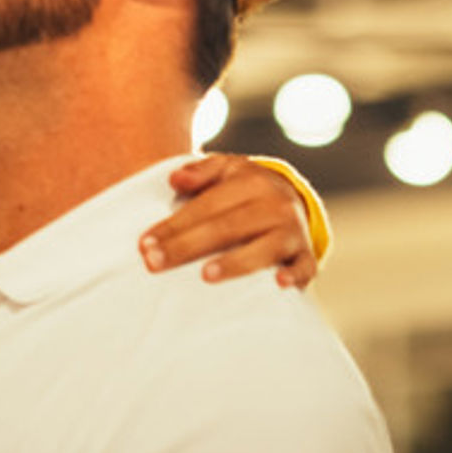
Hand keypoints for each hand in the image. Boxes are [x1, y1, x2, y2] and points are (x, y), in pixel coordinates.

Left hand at [138, 154, 317, 288]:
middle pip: (226, 228)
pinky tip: (279, 284)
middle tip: (154, 264)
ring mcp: (293, 231)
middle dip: (186, 247)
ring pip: (263, 248)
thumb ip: (200, 171)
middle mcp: (274, 205)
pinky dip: (295, 275)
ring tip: (205, 276)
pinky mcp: (307, 255)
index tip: (144, 244)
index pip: (205, 207)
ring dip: (235, 263)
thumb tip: (174, 180)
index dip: (173, 226)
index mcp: (251, 182)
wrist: (293, 198)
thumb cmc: (245, 189)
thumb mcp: (226, 169)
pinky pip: (305, 266)